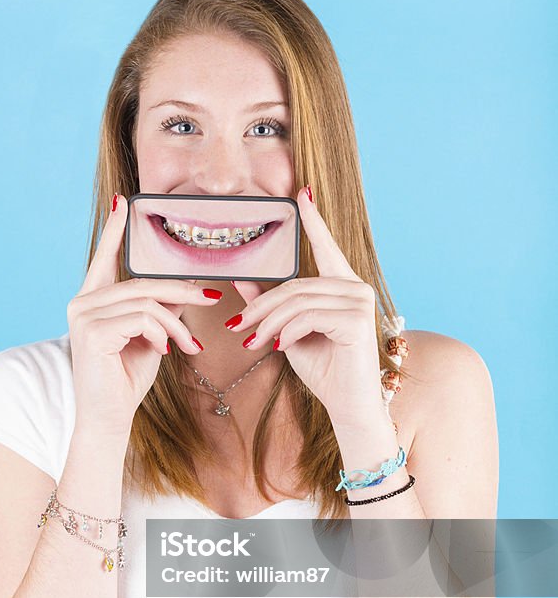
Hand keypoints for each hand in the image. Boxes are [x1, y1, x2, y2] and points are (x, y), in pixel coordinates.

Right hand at [67, 193, 221, 435]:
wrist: (109, 418)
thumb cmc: (126, 378)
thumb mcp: (149, 337)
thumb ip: (158, 311)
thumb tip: (189, 288)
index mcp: (93, 300)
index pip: (105, 258)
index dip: (115, 230)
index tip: (124, 202)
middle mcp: (82, 303)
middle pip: (141, 282)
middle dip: (180, 292)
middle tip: (211, 300)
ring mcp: (84, 316)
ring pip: (146, 301)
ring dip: (175, 323)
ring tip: (187, 346)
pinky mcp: (92, 332)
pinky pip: (142, 318)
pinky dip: (161, 333)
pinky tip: (163, 352)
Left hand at [228, 186, 386, 432]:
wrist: (346, 403)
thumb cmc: (322, 366)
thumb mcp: (287, 331)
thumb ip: (269, 303)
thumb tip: (241, 278)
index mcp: (342, 285)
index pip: (325, 247)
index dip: (313, 220)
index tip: (301, 193)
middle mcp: (355, 286)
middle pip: (295, 284)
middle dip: (261, 307)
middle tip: (238, 328)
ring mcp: (359, 300)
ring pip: (297, 301)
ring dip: (268, 323)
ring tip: (254, 343)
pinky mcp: (356, 318)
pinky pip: (307, 316)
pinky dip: (287, 332)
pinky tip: (281, 348)